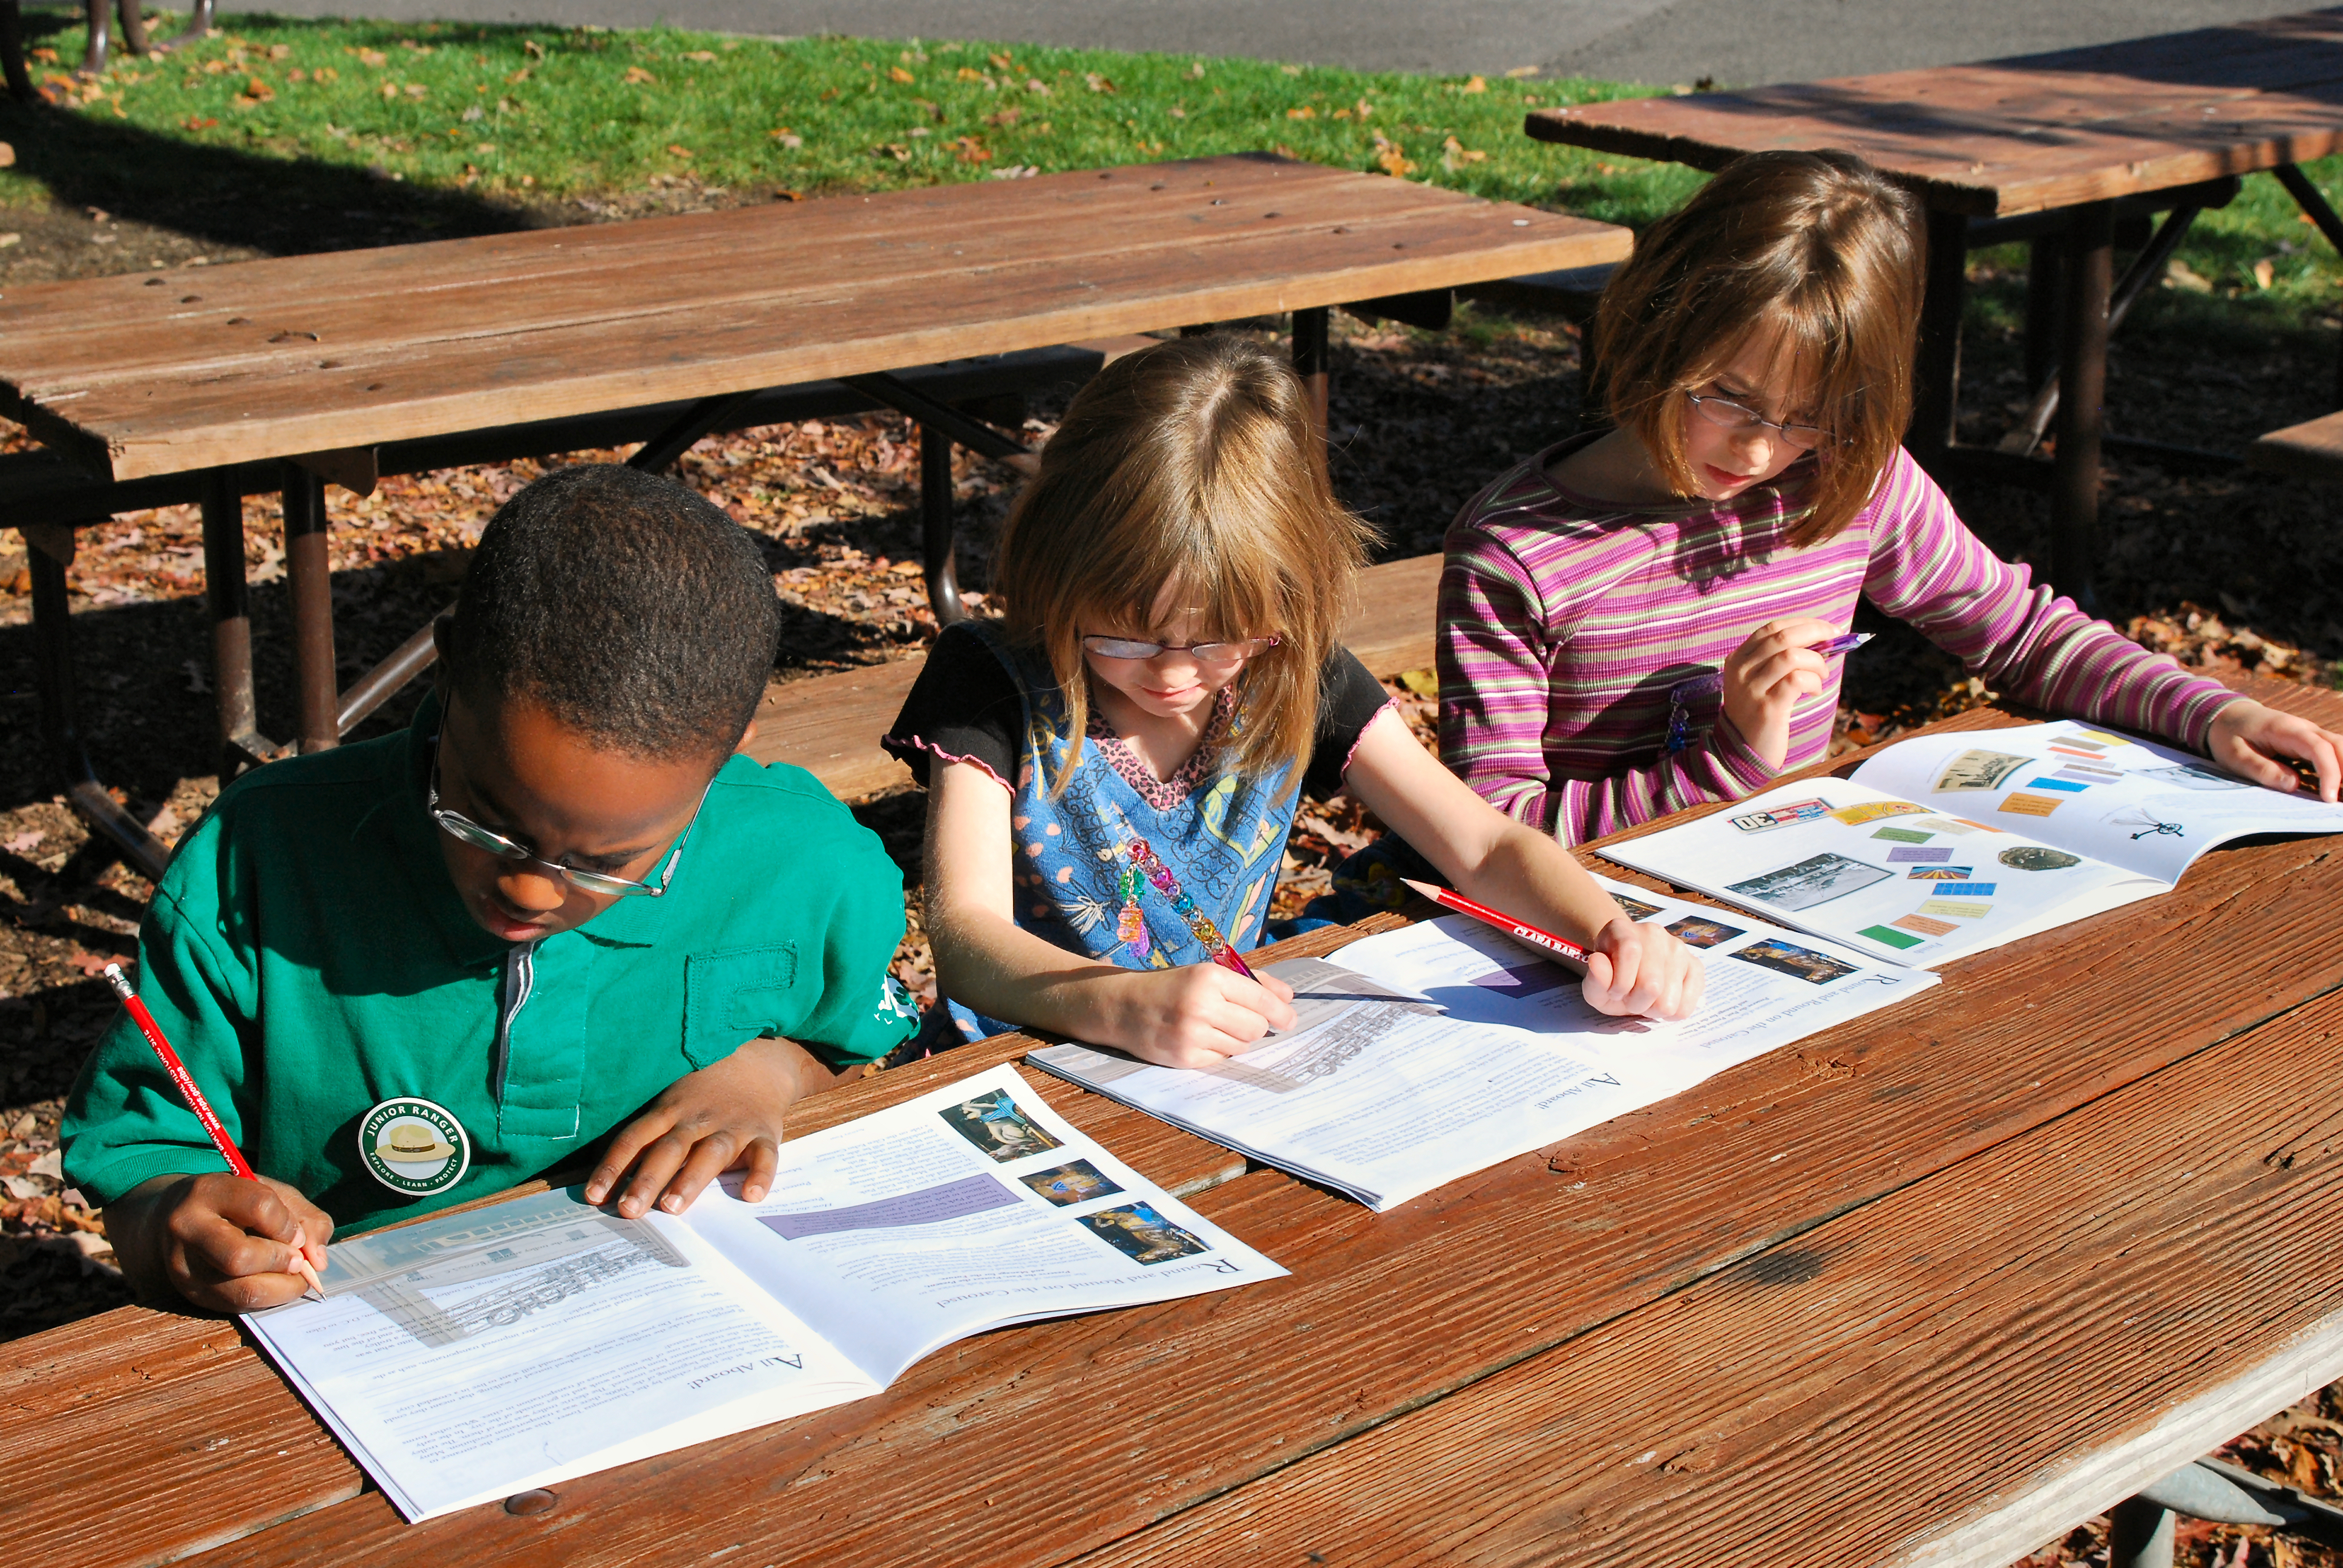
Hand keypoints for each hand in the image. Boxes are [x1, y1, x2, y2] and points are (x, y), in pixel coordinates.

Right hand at [117, 1171, 332, 1312]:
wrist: (176, 1218)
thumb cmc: (236, 1203)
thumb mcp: (272, 1193)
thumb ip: (306, 1219)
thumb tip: (318, 1262)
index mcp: (209, 1191)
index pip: (259, 1207)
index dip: (288, 1224)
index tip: (296, 1233)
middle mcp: (187, 1228)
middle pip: (241, 1257)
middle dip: (281, 1261)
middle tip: (296, 1259)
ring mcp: (183, 1266)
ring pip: (241, 1289)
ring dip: (281, 1286)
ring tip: (290, 1273)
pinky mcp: (189, 1293)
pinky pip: (238, 1306)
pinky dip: (268, 1298)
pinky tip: (273, 1283)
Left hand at [587, 1036, 818, 1217]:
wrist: (758, 1065)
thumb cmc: (702, 1096)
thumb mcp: (670, 1105)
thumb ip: (646, 1140)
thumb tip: (606, 1184)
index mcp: (669, 1111)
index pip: (635, 1139)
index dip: (613, 1166)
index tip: (594, 1196)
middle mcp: (697, 1119)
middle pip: (670, 1149)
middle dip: (647, 1179)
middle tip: (629, 1210)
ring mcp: (732, 1126)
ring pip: (710, 1153)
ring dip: (691, 1179)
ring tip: (672, 1206)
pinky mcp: (763, 1134)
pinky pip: (765, 1155)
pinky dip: (761, 1174)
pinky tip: (751, 1195)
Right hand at [1108, 962, 1297, 1069]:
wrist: (1123, 1006)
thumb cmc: (1171, 987)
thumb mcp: (1206, 973)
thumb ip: (1250, 982)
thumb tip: (1288, 997)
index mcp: (1209, 978)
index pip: (1261, 999)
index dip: (1281, 1012)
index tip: (1291, 1019)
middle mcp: (1201, 1005)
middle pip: (1256, 1027)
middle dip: (1258, 1026)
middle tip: (1246, 1020)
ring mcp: (1191, 1035)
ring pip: (1242, 1046)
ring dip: (1237, 1039)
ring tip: (1217, 1027)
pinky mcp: (1184, 1058)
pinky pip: (1222, 1060)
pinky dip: (1219, 1051)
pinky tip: (1202, 1038)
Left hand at [1581, 916, 1705, 1020]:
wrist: (1630, 974)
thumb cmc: (1611, 980)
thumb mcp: (1594, 986)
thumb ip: (1594, 979)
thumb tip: (1597, 962)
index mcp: (1623, 930)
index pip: (1630, 951)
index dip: (1620, 982)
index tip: (1614, 992)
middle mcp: (1654, 933)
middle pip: (1652, 984)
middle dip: (1636, 1002)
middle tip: (1630, 997)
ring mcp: (1679, 949)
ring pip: (1669, 1001)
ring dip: (1652, 1009)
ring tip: (1645, 998)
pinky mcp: (1696, 966)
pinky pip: (1686, 1005)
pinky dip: (1671, 1014)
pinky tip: (1661, 1001)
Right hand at [1720, 618, 1839, 769]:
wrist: (1741, 752)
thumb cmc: (1758, 714)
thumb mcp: (1759, 682)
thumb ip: (1779, 660)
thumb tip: (1822, 640)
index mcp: (1738, 659)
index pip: (1772, 628)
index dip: (1804, 624)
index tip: (1827, 628)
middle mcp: (1741, 670)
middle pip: (1782, 637)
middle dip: (1816, 633)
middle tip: (1836, 639)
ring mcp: (1752, 688)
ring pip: (1791, 656)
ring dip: (1816, 662)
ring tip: (1821, 675)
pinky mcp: (1767, 707)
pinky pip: (1797, 681)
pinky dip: (1813, 682)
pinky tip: (1814, 691)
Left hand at [2207, 700, 2342, 802]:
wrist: (2228, 715)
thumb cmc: (2229, 736)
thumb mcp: (2235, 755)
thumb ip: (2262, 769)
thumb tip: (2293, 785)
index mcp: (2286, 729)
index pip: (2319, 748)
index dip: (2329, 773)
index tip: (2328, 799)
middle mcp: (2305, 728)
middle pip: (2339, 745)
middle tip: (2342, 802)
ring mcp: (2311, 734)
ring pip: (2341, 748)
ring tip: (2342, 797)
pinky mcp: (2311, 742)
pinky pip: (2333, 753)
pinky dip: (2340, 768)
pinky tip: (2339, 789)